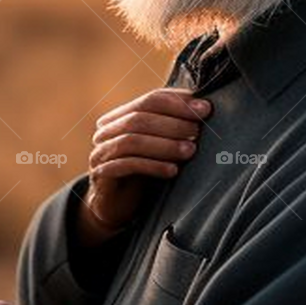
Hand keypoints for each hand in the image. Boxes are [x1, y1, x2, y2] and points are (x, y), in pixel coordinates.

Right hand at [80, 87, 213, 243]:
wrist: (117, 205)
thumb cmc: (143, 170)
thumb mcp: (158, 143)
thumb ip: (172, 124)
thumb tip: (204, 107)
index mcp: (120, 115)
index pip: (150, 99)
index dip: (179, 103)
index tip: (205, 109)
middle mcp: (107, 130)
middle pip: (140, 118)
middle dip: (173, 124)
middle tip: (198, 131)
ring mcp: (100, 151)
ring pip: (133, 140)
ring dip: (165, 144)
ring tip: (189, 151)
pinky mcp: (101, 173)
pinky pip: (126, 165)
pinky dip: (152, 166)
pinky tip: (172, 171)